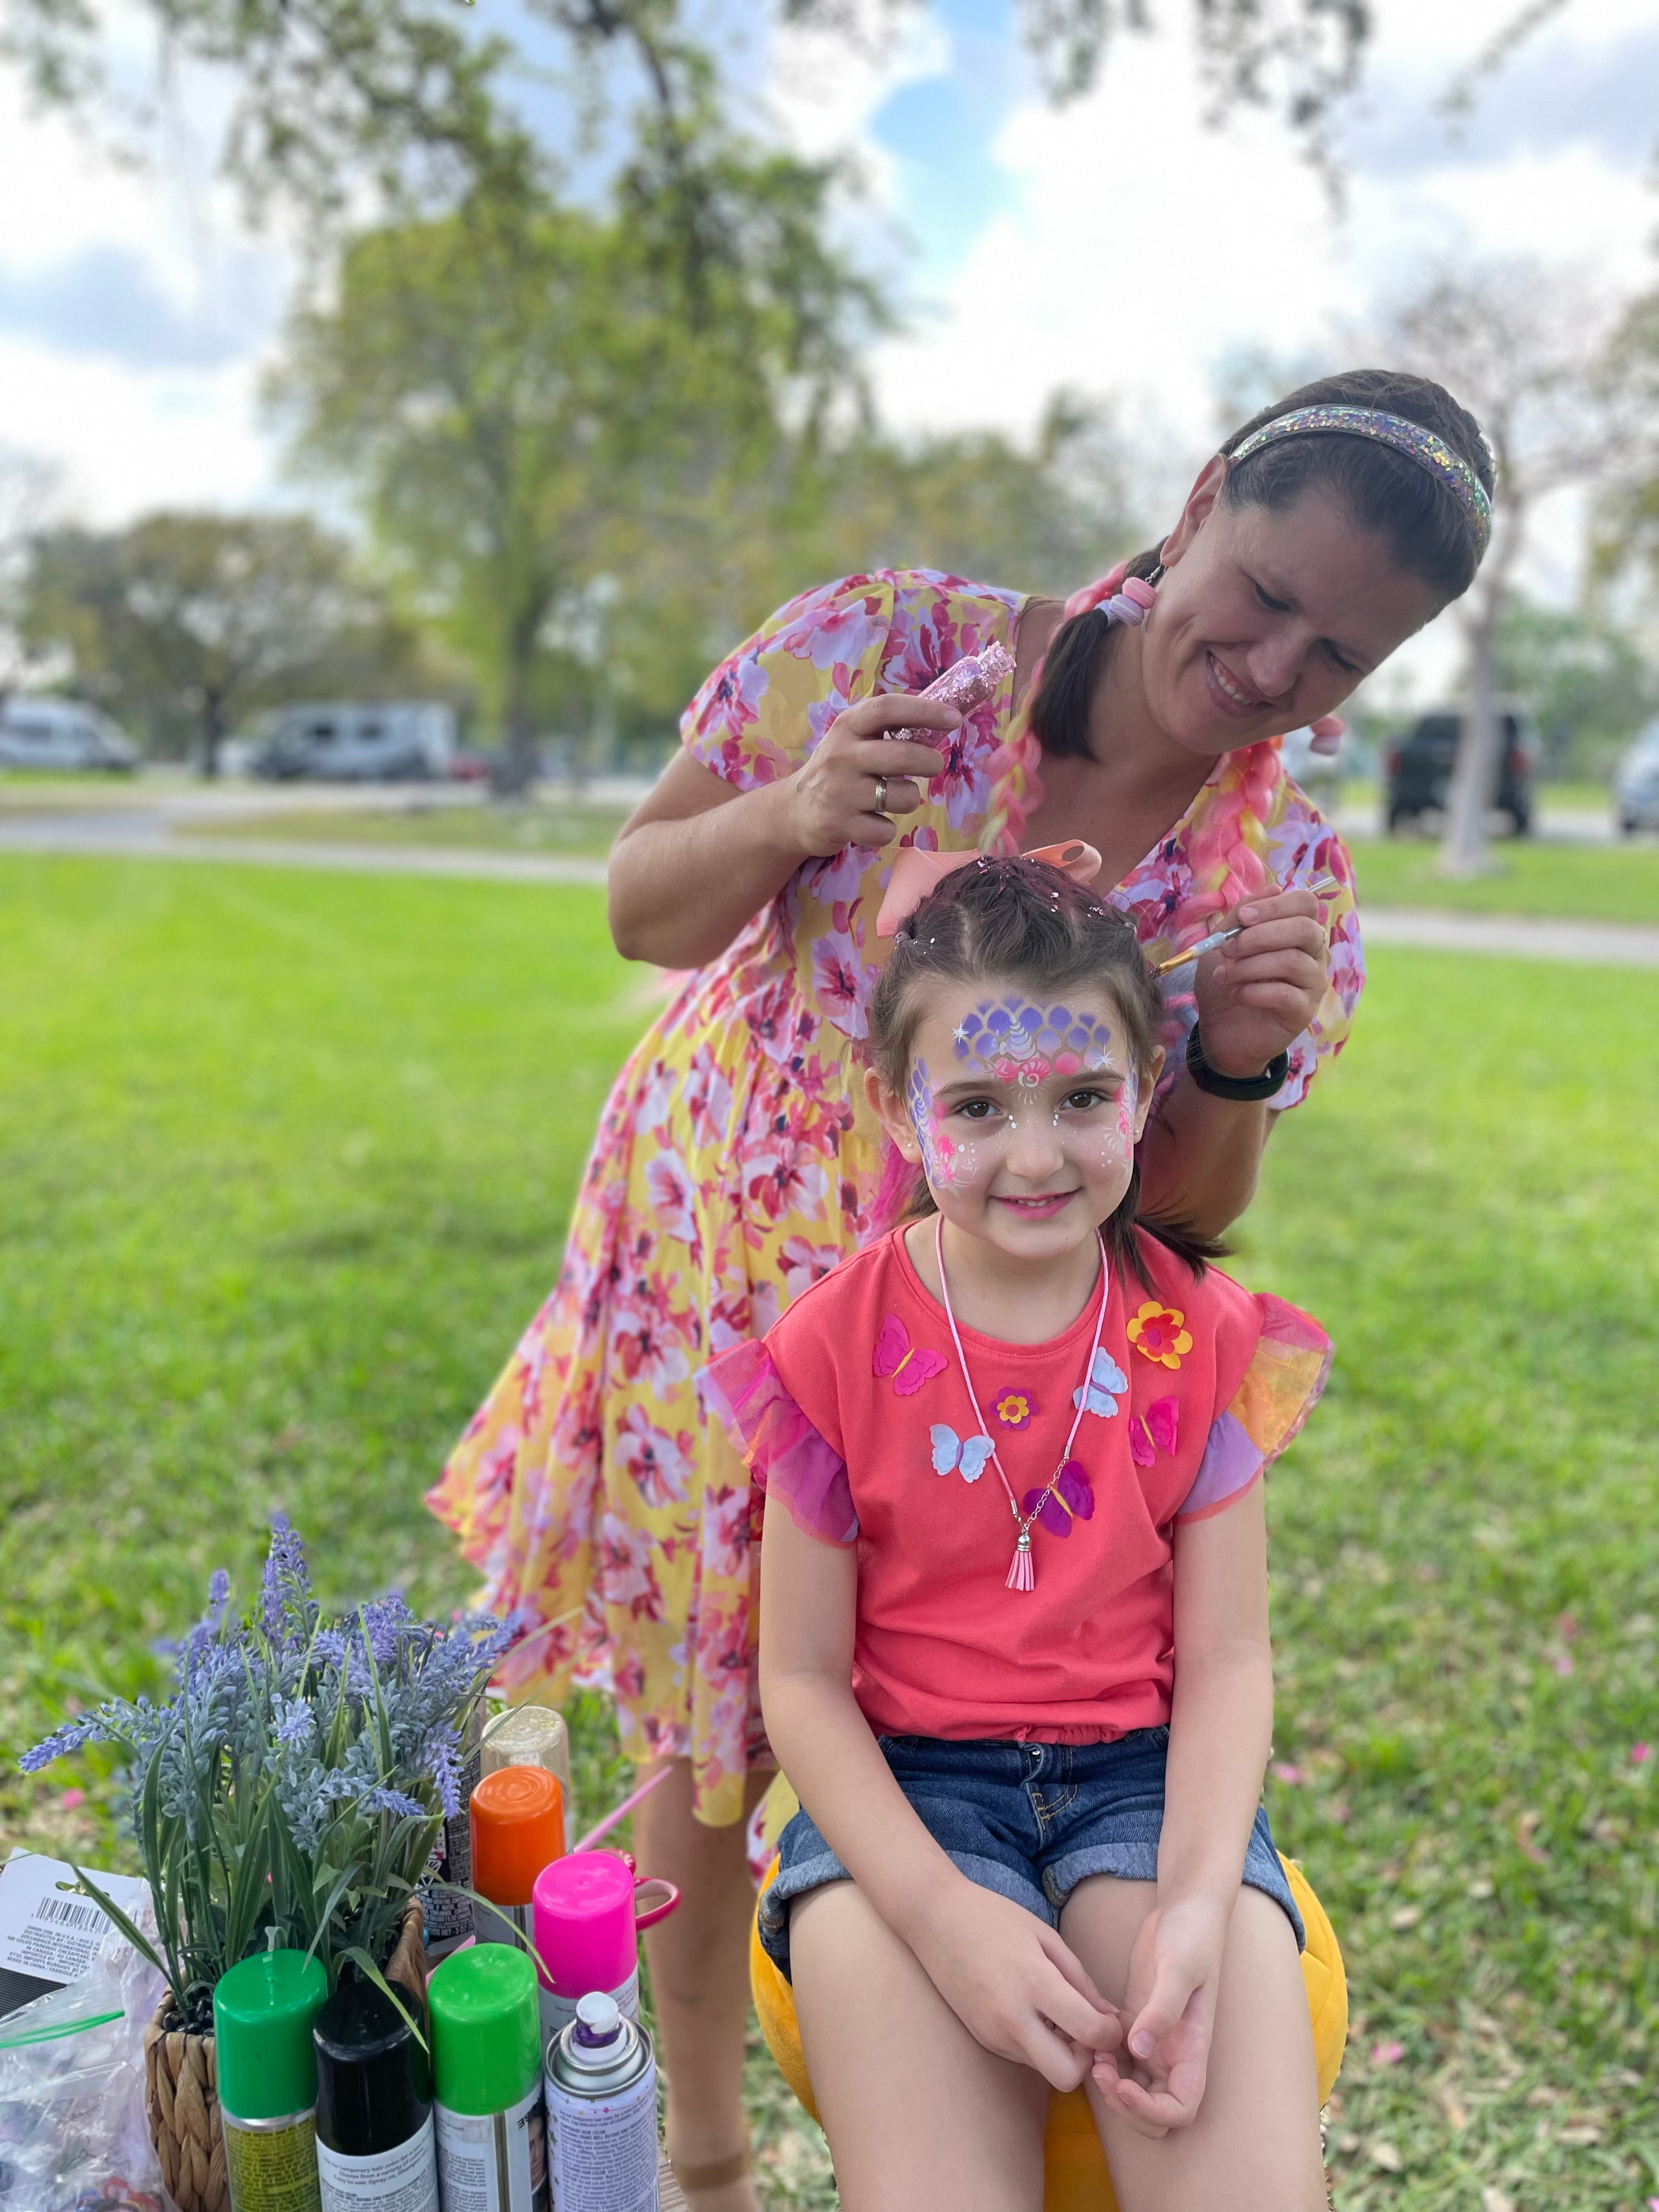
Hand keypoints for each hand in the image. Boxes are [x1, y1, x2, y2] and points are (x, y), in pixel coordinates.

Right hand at [780, 694, 960, 855]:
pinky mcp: (839, 825)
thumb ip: (886, 731)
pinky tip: (874, 822)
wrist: (792, 812)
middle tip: (933, 765)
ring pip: (901, 797)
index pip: (887, 708)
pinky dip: (887, 829)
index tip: (954, 719)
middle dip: (929, 762)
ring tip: (896, 797)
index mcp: (847, 727)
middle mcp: (840, 756)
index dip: (925, 710)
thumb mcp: (852, 740)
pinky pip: (885, 831)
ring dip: (910, 798)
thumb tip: (942, 720)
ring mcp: (839, 792)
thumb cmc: (837, 772)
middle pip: (901, 755)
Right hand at [912, 1878, 1123, 2091]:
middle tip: (1085, 2031)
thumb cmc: (994, 1918)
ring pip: (1044, 2070)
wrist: (935, 1918)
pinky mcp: (982, 2039)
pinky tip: (1032, 2013)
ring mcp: (993, 2033)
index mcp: (1035, 1983)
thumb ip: (1082, 1981)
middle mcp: (1012, 2018)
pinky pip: (1022, 2056)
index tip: (1109, 2019)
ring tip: (1057, 2015)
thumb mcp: (1046, 1937)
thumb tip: (1111, 2018)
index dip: (1111, 2034)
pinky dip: (1037, 2044)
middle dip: (1085, 2061)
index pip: (1090, 2034)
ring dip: (1060, 2053)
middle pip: (1067, 2077)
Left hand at [1092, 1895, 1226, 2134]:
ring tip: (1090, 2052)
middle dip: (1124, 2104)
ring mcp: (1155, 2040)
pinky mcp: (1137, 2022)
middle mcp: (1175, 2054)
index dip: (1150, 2111)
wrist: (1186, 1910)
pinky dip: (1103, 2056)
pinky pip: (1119, 2057)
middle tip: (1099, 2072)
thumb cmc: (1191, 1936)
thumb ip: (1162, 2010)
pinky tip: (1087, 2031)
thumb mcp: (1178, 1968)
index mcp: (1193, 2050)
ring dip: (1111, 2084)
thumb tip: (1139, 2050)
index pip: (1180, 2109)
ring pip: (1133, 2088)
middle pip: (1154, 2111)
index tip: (1122, 2086)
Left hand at [1192, 888, 1327, 1080]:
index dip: (1275, 906)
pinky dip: (1255, 991)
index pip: (1306, 903)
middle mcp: (1313, 953)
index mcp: (1296, 929)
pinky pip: (1286, 994)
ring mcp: (1313, 983)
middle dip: (1261, 936)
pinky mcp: (1304, 1012)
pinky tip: (1237, 994)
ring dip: (1250, 966)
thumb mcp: (1224, 942)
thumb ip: (1242, 915)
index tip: (1242, 918)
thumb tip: (1271, 889)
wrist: (1219, 1028)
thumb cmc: (1226, 979)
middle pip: (1305, 930)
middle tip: (1227, 949)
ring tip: (1223, 975)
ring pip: (1293, 962)